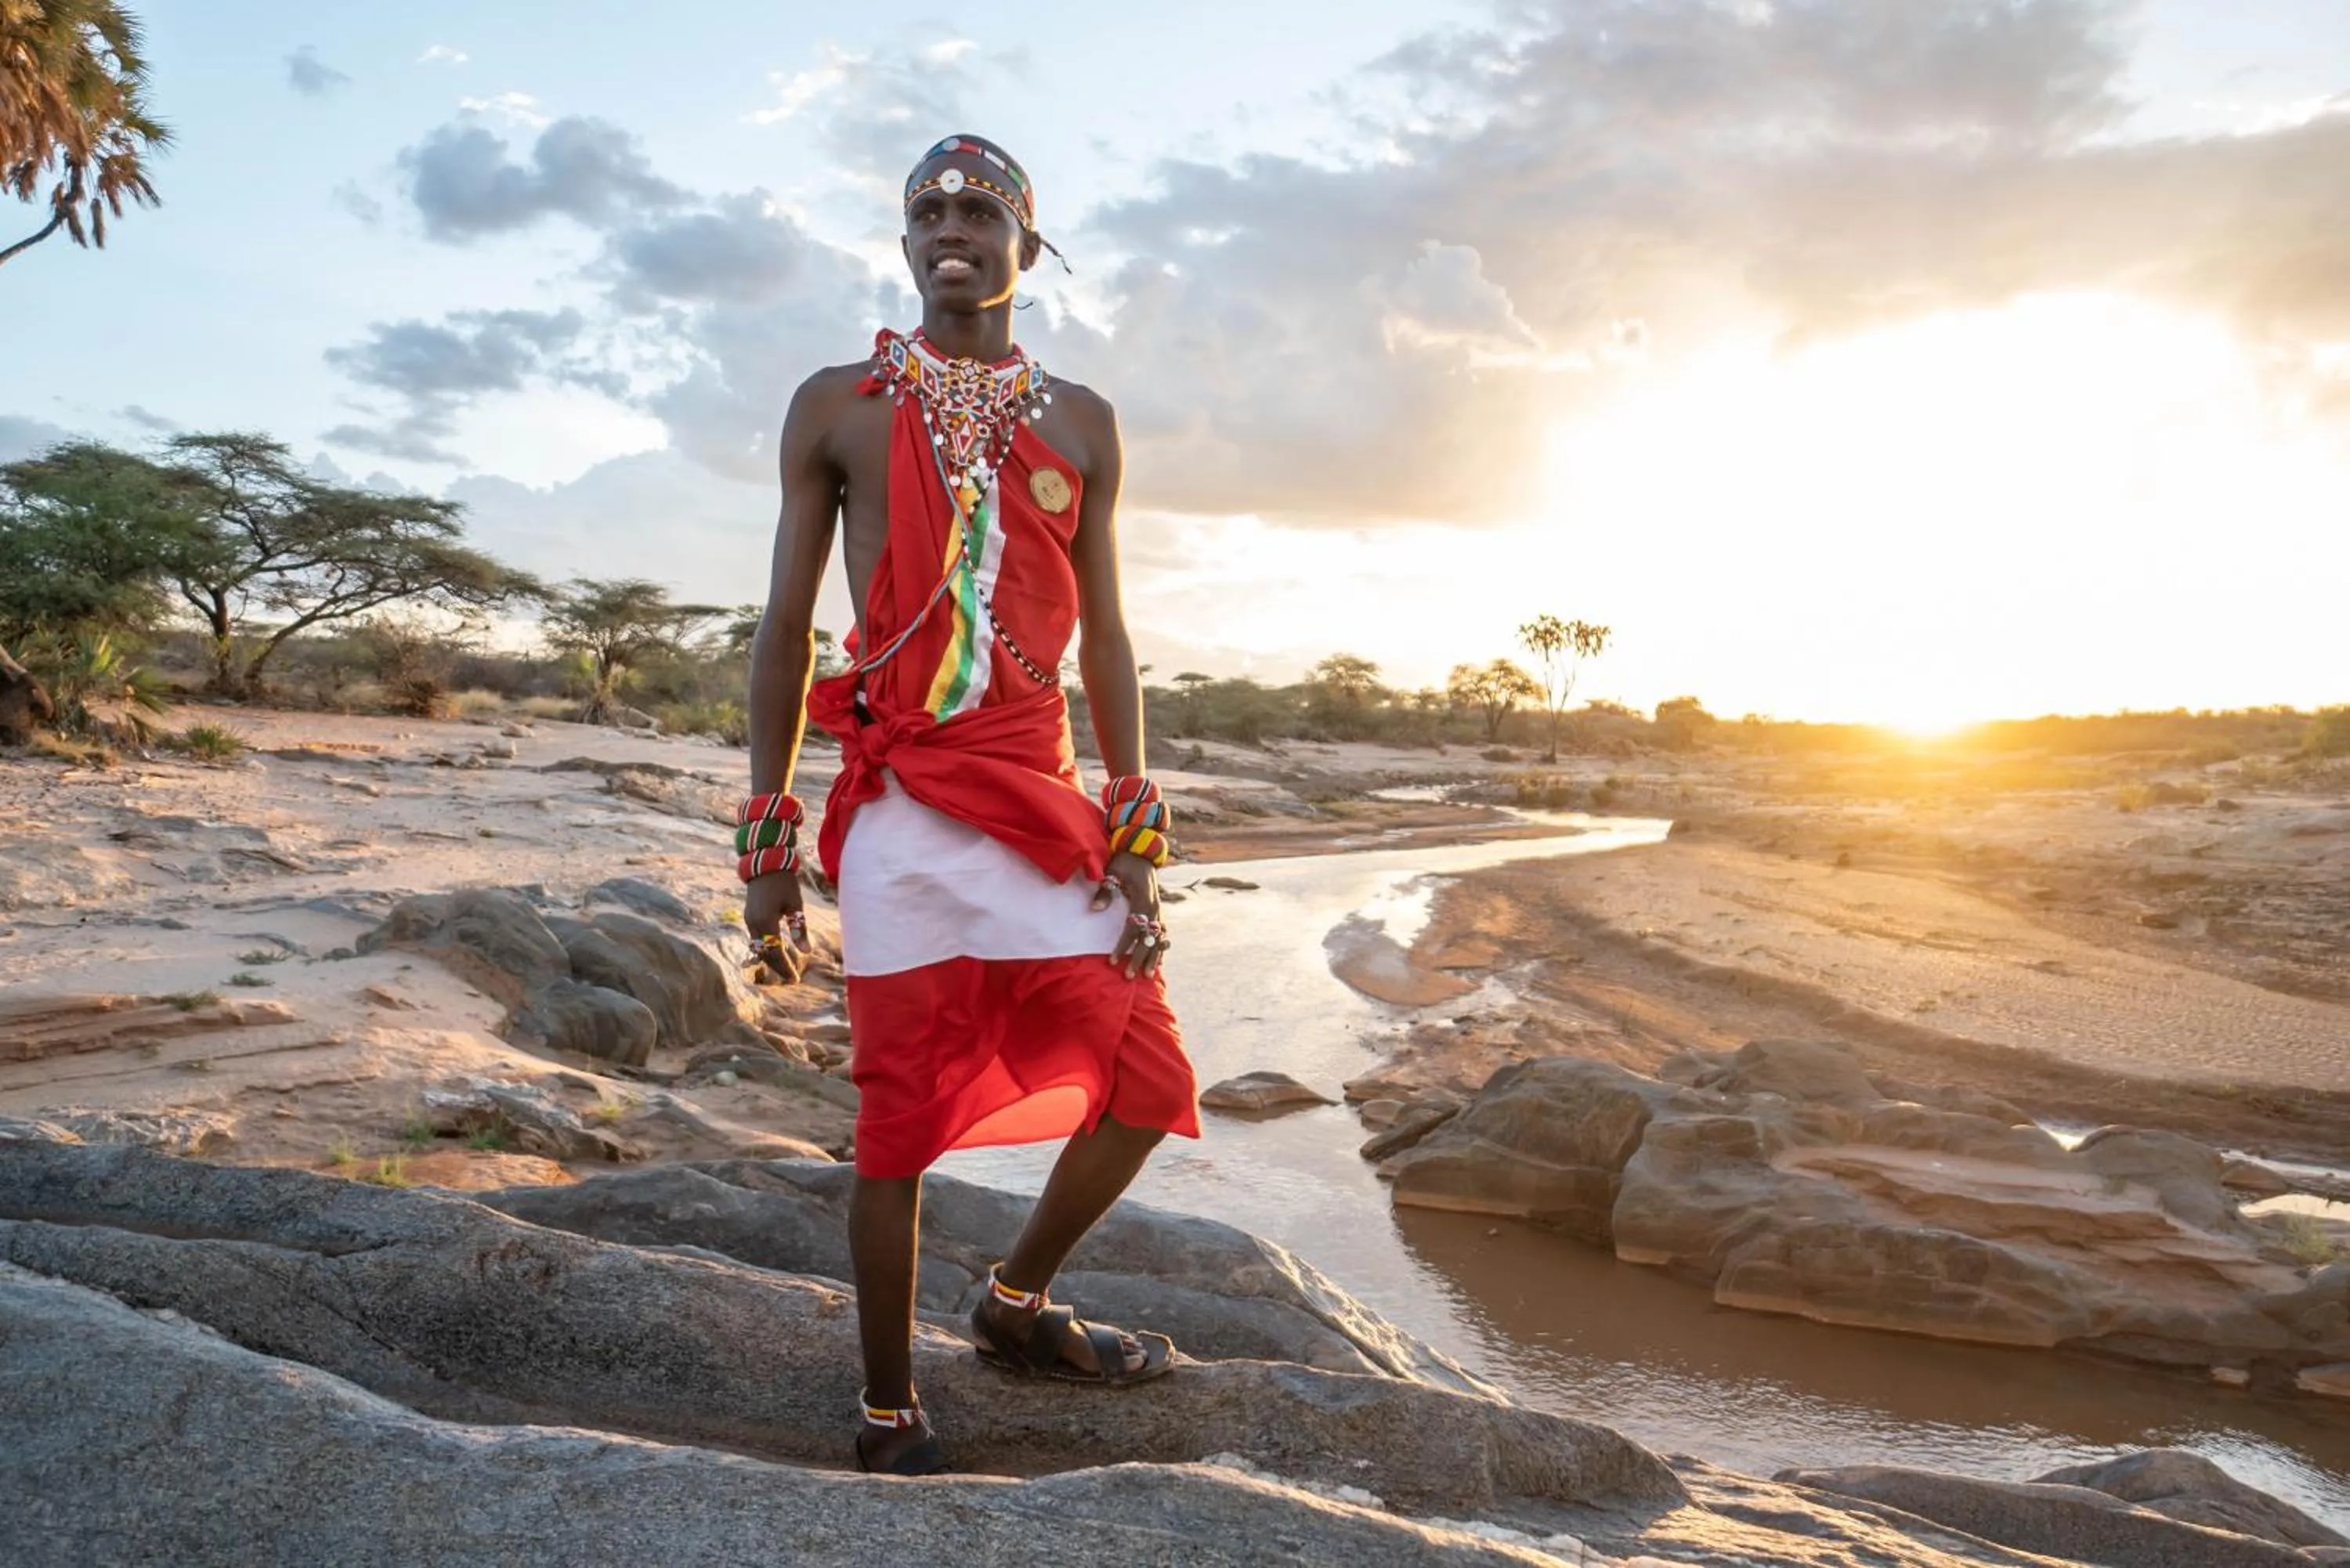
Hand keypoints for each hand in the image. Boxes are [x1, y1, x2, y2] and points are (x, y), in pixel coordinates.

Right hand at [743, 869, 811, 983]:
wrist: (765, 863)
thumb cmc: (784, 883)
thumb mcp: (795, 905)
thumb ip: (799, 929)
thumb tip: (807, 951)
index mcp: (765, 922)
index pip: (775, 952)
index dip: (785, 967)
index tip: (795, 979)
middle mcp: (753, 924)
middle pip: (765, 953)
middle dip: (777, 967)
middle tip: (791, 977)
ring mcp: (749, 920)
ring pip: (759, 947)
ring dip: (771, 958)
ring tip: (784, 968)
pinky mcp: (749, 916)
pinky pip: (756, 939)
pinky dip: (766, 948)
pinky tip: (776, 951)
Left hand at [1090, 849, 1166, 979]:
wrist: (1141, 850)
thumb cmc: (1124, 861)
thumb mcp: (1112, 871)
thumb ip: (1105, 891)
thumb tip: (1094, 909)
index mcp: (1143, 900)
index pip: (1133, 928)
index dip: (1123, 945)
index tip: (1112, 960)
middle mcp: (1154, 908)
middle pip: (1148, 939)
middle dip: (1138, 958)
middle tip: (1129, 976)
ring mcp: (1158, 909)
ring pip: (1158, 938)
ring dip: (1153, 957)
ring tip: (1148, 975)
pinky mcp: (1157, 910)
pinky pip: (1161, 932)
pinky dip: (1160, 947)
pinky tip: (1158, 961)